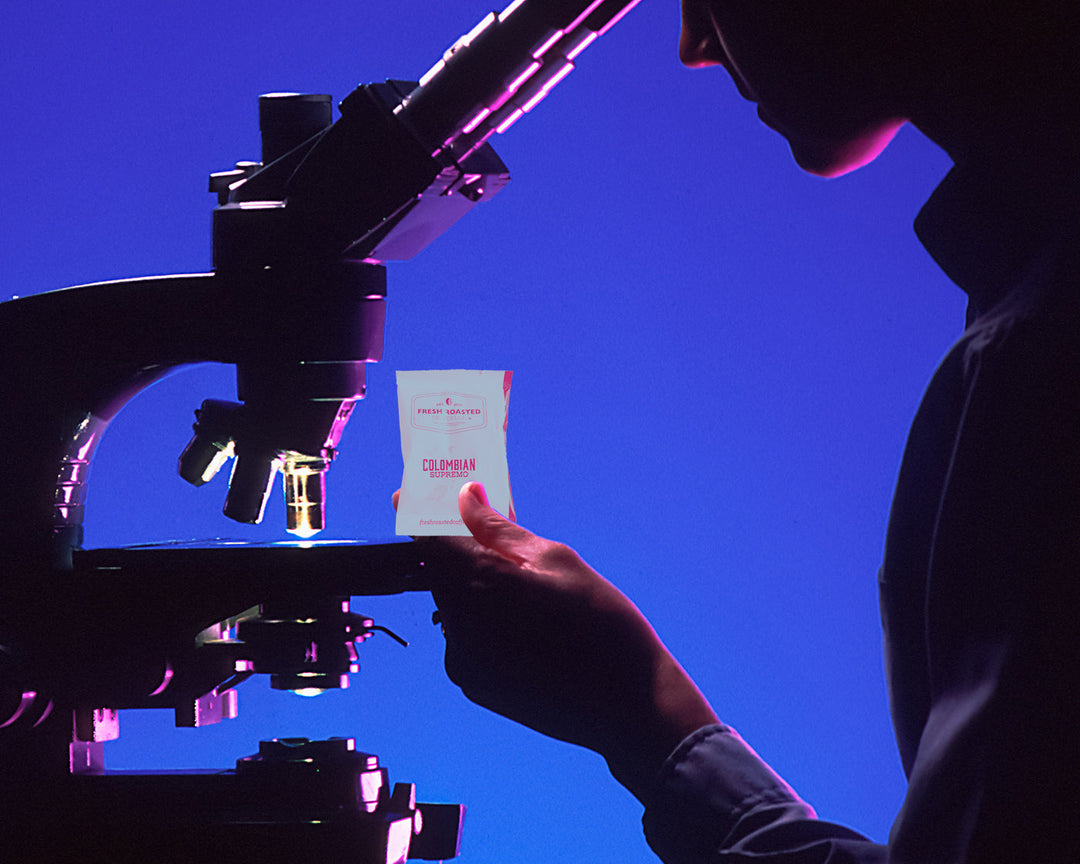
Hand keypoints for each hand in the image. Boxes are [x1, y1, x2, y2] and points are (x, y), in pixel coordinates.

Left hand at [410, 482, 717, 799]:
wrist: (628, 705)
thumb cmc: (602, 622)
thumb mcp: (556, 561)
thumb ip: (499, 530)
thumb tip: (465, 499)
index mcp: (480, 583)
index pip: (429, 539)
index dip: (419, 513)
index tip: (413, 497)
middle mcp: (460, 624)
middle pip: (442, 573)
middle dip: (461, 552)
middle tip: (495, 542)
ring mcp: (463, 660)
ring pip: (455, 606)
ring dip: (476, 589)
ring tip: (527, 591)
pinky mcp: (473, 685)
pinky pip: (467, 638)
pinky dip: (485, 622)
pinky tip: (528, 626)